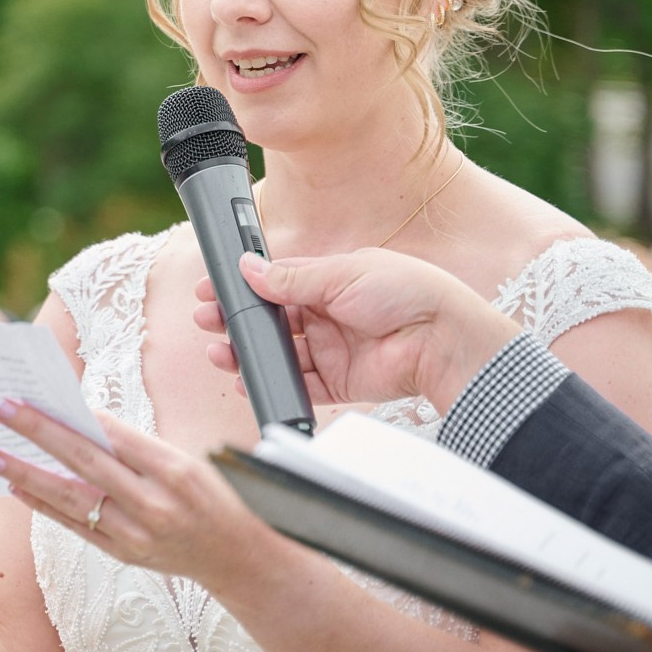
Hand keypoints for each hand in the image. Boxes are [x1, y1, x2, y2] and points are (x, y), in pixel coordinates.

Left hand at [0, 400, 274, 591]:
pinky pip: (74, 527)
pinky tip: (16, 487)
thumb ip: (138, 445)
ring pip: (71, 498)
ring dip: (26, 474)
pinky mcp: (124, 555)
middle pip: (85, 462)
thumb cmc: (214, 497)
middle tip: (2, 409)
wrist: (240, 558)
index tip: (39, 394)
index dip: (74, 415)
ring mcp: (137, 534)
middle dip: (39, 432)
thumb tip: (80, 421)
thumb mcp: (189, 460)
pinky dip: (43, 506)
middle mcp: (154, 504)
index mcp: (175, 471)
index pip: (115, 436)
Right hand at [197, 249, 515, 412]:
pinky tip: (248, 379)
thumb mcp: (342, 273)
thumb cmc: (407, 293)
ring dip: (248, 352)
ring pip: (279, 353)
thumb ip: (291, 276)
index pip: (276, 281)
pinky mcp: (339, 382)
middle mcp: (328, 315)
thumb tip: (248, 267)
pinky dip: (273, 383)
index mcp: (330, 280)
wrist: (443, 340)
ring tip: (221, 353)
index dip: (244, 285)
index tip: (212, 289)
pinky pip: (298, 385)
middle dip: (238, 320)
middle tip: (208, 321)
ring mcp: (332, 349)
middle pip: (272, 319)